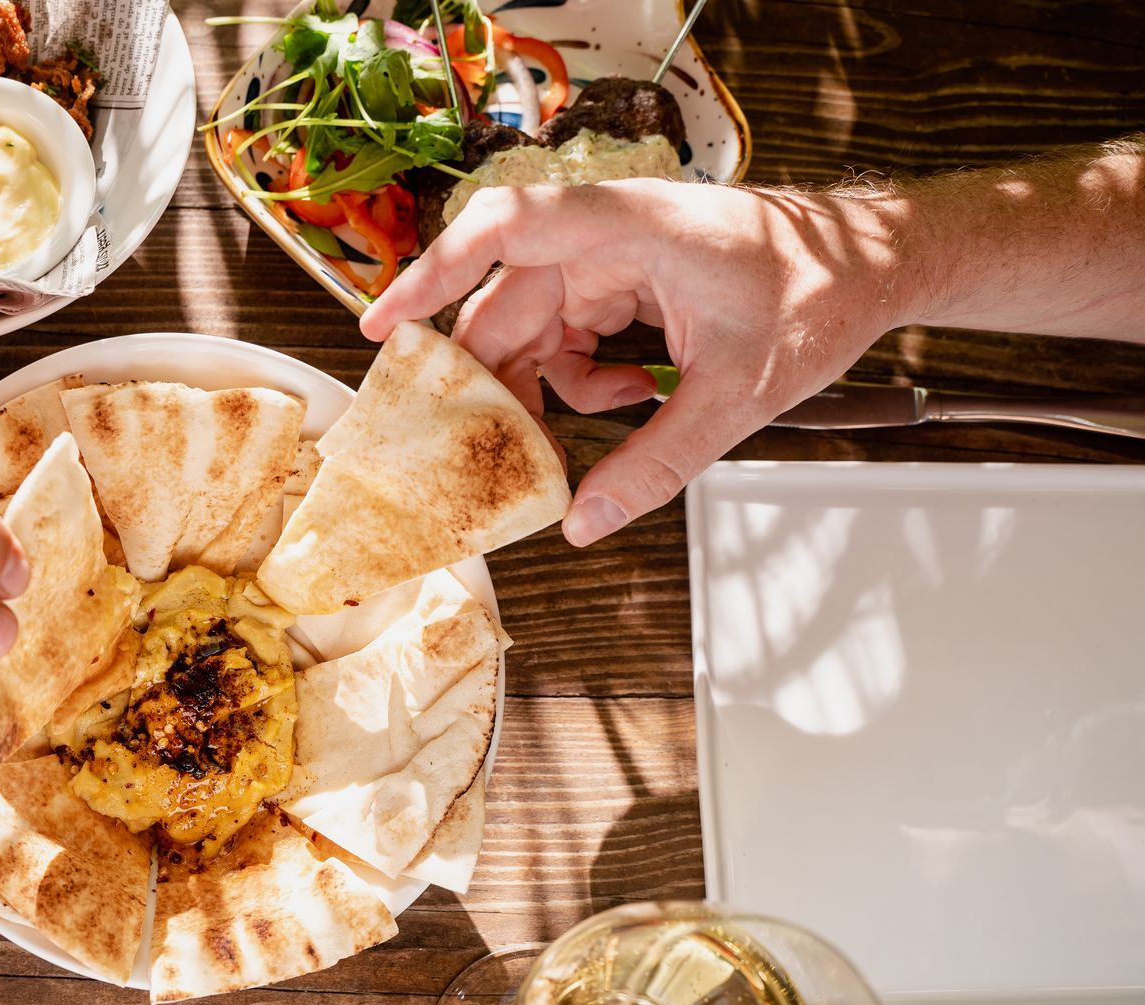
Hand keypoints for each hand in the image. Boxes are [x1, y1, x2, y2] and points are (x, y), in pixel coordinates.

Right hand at [361, 179, 910, 543]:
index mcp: (629, 230)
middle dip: (489, 380)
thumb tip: (583, 522)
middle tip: (473, 447)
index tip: (383, 328)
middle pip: (505, 303)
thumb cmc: (820, 294)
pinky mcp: (623, 279)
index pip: (504, 230)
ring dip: (541, 388)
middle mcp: (607, 234)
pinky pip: (568, 332)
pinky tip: (629, 399)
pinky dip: (581, 376)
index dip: (431, 275)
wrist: (873, 264)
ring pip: (533, 326)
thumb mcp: (739, 397)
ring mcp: (612, 256)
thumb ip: (655, 463)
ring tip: (564, 439)